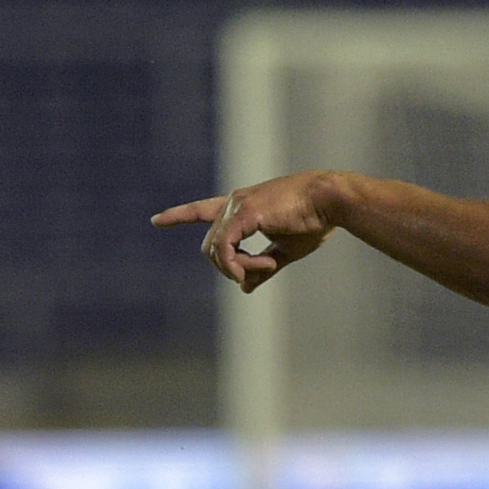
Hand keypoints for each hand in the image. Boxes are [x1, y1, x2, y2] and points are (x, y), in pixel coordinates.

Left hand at [150, 172, 339, 289]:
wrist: (331, 200)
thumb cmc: (315, 221)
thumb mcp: (285, 251)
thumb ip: (261, 269)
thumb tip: (243, 288)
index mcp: (243, 208)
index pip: (202, 210)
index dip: (179, 215)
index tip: (156, 220)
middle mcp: (235, 203)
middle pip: (211, 247)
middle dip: (230, 267)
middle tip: (264, 270)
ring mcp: (238, 206)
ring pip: (217, 250)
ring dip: (240, 267)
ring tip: (270, 265)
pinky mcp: (245, 212)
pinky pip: (226, 248)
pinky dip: (238, 263)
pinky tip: (263, 267)